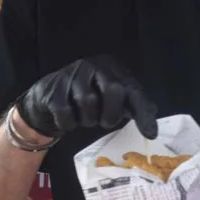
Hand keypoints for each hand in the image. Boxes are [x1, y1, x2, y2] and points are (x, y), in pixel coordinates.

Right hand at [15, 56, 158, 140]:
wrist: (47, 101)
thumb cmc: (86, 100)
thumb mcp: (112, 102)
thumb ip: (132, 108)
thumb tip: (152, 130)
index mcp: (112, 68)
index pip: (133, 90)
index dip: (143, 112)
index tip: (150, 134)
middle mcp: (93, 65)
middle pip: (113, 91)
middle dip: (110, 114)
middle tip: (103, 121)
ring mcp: (72, 74)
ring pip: (88, 102)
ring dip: (87, 120)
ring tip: (83, 117)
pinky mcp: (53, 88)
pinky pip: (66, 112)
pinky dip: (68, 123)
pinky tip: (68, 118)